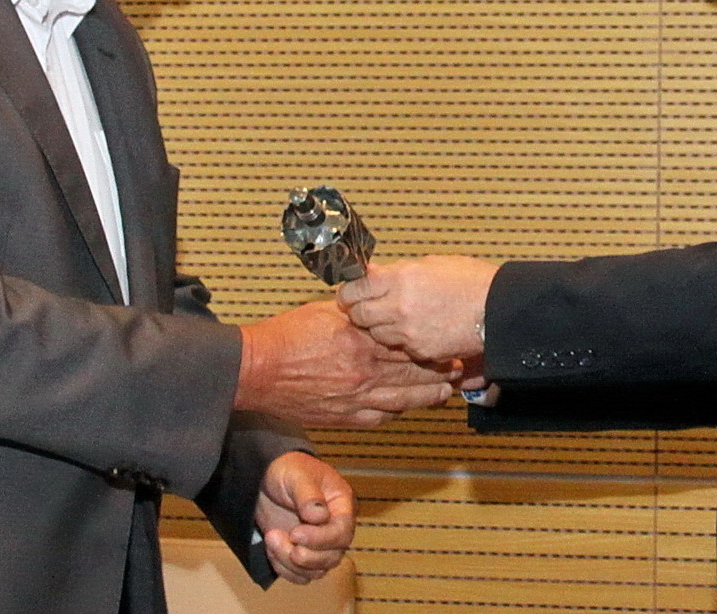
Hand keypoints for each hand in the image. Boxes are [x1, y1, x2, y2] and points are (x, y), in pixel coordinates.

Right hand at [235, 299, 454, 426]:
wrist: (257, 370)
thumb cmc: (286, 337)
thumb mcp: (324, 311)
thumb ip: (355, 310)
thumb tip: (373, 299)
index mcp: (360, 342)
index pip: (407, 344)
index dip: (431, 346)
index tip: (447, 344)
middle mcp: (362, 372)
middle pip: (413, 373)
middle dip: (440, 372)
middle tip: (459, 370)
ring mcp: (355, 398)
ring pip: (404, 399)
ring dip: (428, 395)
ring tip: (445, 392)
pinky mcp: (344, 416)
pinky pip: (381, 417)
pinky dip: (398, 411)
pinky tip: (407, 407)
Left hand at [255, 451, 354, 584]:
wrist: (266, 479)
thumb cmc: (287, 469)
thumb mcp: (297, 474)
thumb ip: (309, 494)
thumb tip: (320, 517)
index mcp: (341, 504)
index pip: (342, 532)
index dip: (321, 539)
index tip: (295, 533)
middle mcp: (334, 527)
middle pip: (332, 557)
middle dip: (305, 555)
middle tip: (280, 537)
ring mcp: (319, 544)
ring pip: (316, 571)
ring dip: (290, 562)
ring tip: (271, 537)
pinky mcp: (303, 554)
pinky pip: (300, 576)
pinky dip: (283, 568)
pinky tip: (271, 547)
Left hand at [337, 256, 497, 362]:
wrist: (498, 309)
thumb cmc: (472, 282)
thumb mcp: (431, 265)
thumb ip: (399, 272)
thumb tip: (376, 274)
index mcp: (400, 278)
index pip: (355, 288)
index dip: (348, 292)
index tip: (350, 293)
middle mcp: (399, 305)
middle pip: (358, 315)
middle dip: (359, 312)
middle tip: (366, 308)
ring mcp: (408, 332)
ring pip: (376, 335)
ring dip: (379, 328)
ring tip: (396, 320)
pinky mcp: (420, 351)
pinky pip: (399, 348)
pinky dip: (402, 342)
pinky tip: (414, 331)